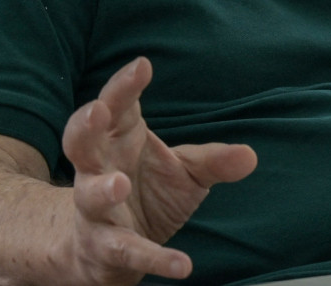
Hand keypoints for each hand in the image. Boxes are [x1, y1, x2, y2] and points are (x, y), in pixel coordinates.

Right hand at [61, 57, 257, 283]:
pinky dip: (153, 257)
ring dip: (101, 189)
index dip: (124, 86)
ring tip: (118, 184)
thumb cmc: (147, 194)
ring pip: (89, 194)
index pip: (116, 106)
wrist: (107, 252)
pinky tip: (182, 264)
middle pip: (81, 141)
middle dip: (84, 125)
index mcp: (118, 139)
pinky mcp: (103, 246)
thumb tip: (250, 156)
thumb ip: (214, 161)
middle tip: (97, 110)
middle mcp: (99, 169)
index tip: (143, 65)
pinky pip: (125, 250)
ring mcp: (94, 208)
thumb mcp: (186, 173)